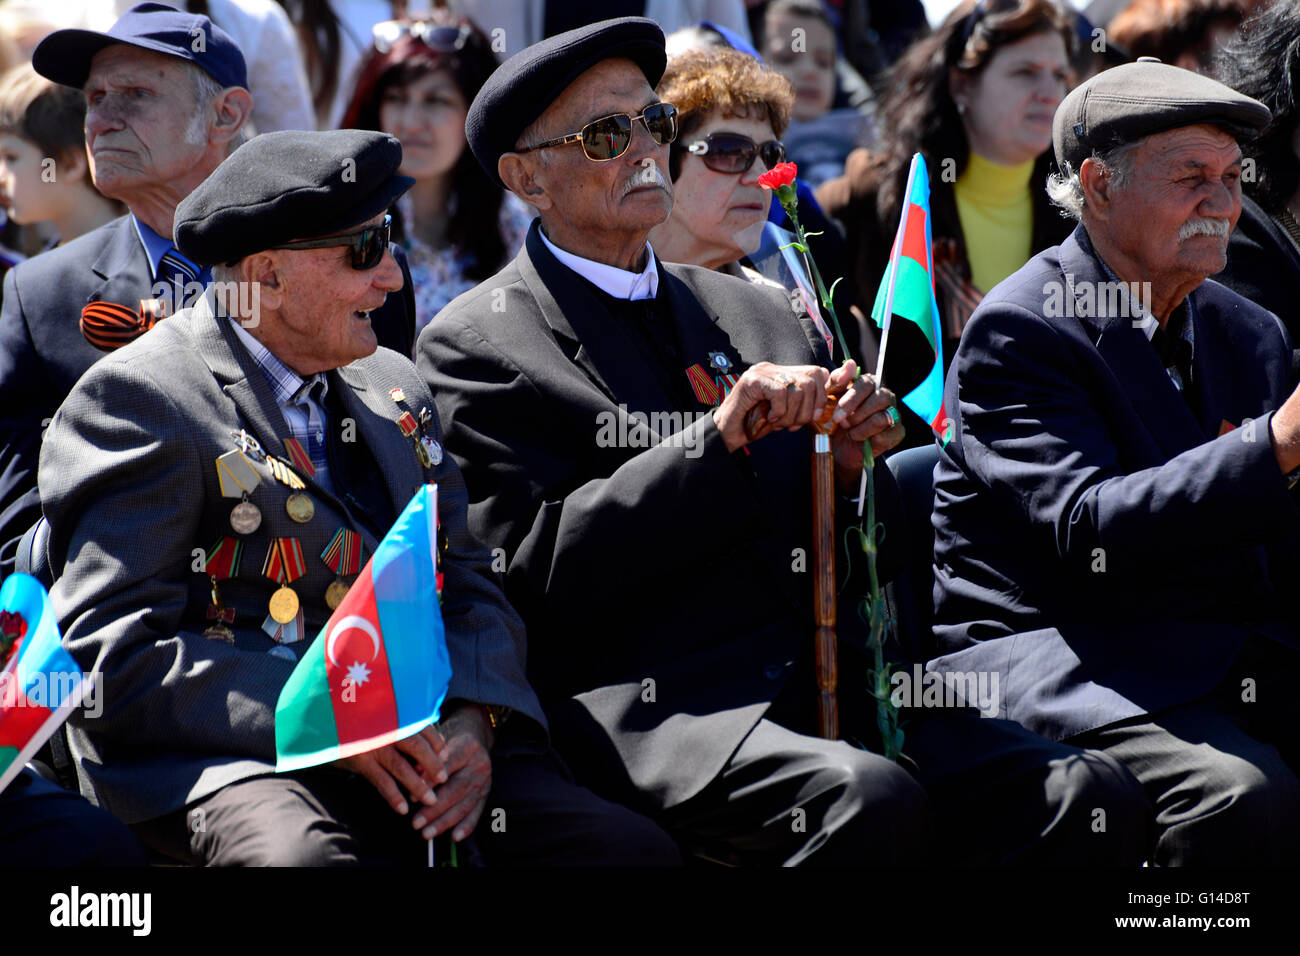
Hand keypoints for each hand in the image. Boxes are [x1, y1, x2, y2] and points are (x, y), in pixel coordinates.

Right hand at [333, 722, 451, 815]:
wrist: (323, 726)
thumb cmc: (358, 724)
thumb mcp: (379, 720)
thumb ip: (402, 730)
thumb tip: (429, 750)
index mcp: (393, 715)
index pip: (423, 727)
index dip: (437, 742)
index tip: (445, 755)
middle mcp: (386, 728)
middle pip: (417, 747)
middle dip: (433, 764)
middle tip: (443, 779)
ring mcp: (373, 744)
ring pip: (401, 767)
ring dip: (418, 785)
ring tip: (430, 800)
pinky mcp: (360, 761)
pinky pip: (381, 781)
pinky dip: (393, 796)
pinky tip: (403, 809)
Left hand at [410, 704, 492, 841]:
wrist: (476, 733)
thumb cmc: (451, 737)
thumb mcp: (438, 739)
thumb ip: (427, 755)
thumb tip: (413, 775)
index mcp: (466, 747)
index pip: (446, 767)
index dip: (429, 783)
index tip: (412, 798)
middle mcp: (479, 764)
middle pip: (456, 789)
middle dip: (435, 809)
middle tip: (416, 823)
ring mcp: (484, 780)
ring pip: (465, 804)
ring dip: (445, 822)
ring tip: (427, 833)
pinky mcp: (486, 792)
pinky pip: (477, 810)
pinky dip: (467, 825)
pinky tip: (455, 836)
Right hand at [711, 361, 834, 451]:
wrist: (726, 435)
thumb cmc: (754, 425)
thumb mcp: (785, 414)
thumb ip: (802, 405)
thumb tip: (824, 403)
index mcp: (782, 373)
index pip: (817, 372)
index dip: (821, 396)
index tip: (814, 416)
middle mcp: (772, 368)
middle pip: (811, 380)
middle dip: (807, 409)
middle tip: (793, 425)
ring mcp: (761, 372)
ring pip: (797, 388)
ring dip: (792, 414)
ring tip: (778, 423)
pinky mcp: (752, 380)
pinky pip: (780, 393)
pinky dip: (779, 411)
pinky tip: (769, 418)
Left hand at [823, 362, 905, 493]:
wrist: (835, 448)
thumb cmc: (832, 420)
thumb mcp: (827, 399)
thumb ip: (836, 380)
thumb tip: (851, 364)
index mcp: (869, 384)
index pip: (867, 383)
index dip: (851, 399)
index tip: (837, 414)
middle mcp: (885, 396)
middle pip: (879, 398)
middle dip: (856, 413)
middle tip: (841, 423)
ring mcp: (893, 414)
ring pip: (883, 417)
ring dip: (861, 427)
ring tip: (850, 431)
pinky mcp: (897, 433)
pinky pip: (886, 434)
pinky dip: (868, 438)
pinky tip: (859, 439)